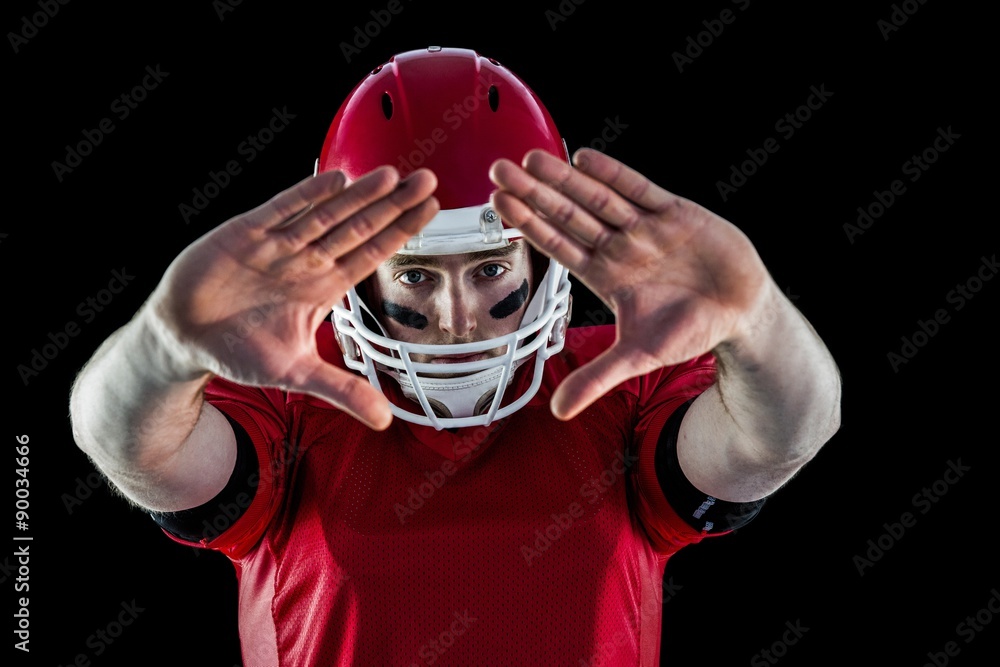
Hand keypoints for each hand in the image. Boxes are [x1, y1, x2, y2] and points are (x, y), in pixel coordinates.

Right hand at [149, 166, 438, 428]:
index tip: (432, 210)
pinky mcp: (246, 233)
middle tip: (429, 180)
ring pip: (327, 213)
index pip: (372, 253)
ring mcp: (279, 244)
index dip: (401, 232)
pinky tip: (336, 179)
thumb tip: (384, 421)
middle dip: (393, 205)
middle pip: (359, 226)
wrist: (184, 338)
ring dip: (359, 195)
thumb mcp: (296, 374)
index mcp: (323, 286)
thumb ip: (341, 390)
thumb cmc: (240, 350)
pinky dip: (307, 195)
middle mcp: (307, 260)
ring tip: (393, 175)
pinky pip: (282, 210)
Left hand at [489, 148, 772, 420]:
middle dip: (535, 193)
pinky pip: (639, 189)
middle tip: (499, 170)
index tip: (497, 206)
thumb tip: (558, 412)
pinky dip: (613, 174)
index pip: (558, 246)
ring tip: (532, 159)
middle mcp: (618, 246)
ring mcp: (644, 227)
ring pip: (597, 198)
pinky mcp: (675, 213)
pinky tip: (585, 159)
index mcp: (605, 275)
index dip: (529, 225)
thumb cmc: (689, 330)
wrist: (740, 312)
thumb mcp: (638, 357)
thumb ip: (597, 377)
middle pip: (568, 215)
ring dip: (565, 179)